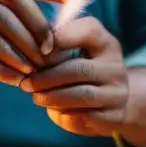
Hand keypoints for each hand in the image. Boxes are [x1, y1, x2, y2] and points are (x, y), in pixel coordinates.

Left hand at [20, 16, 128, 136]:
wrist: (108, 100)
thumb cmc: (79, 70)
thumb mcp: (72, 52)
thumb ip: (56, 47)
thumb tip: (31, 52)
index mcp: (105, 42)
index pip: (88, 30)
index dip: (61, 38)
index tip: (38, 51)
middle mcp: (116, 65)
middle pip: (79, 69)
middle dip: (47, 77)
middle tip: (26, 84)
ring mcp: (119, 91)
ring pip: (83, 94)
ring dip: (53, 97)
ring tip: (36, 98)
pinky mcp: (115, 115)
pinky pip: (87, 116)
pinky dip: (67, 114)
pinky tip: (55, 110)